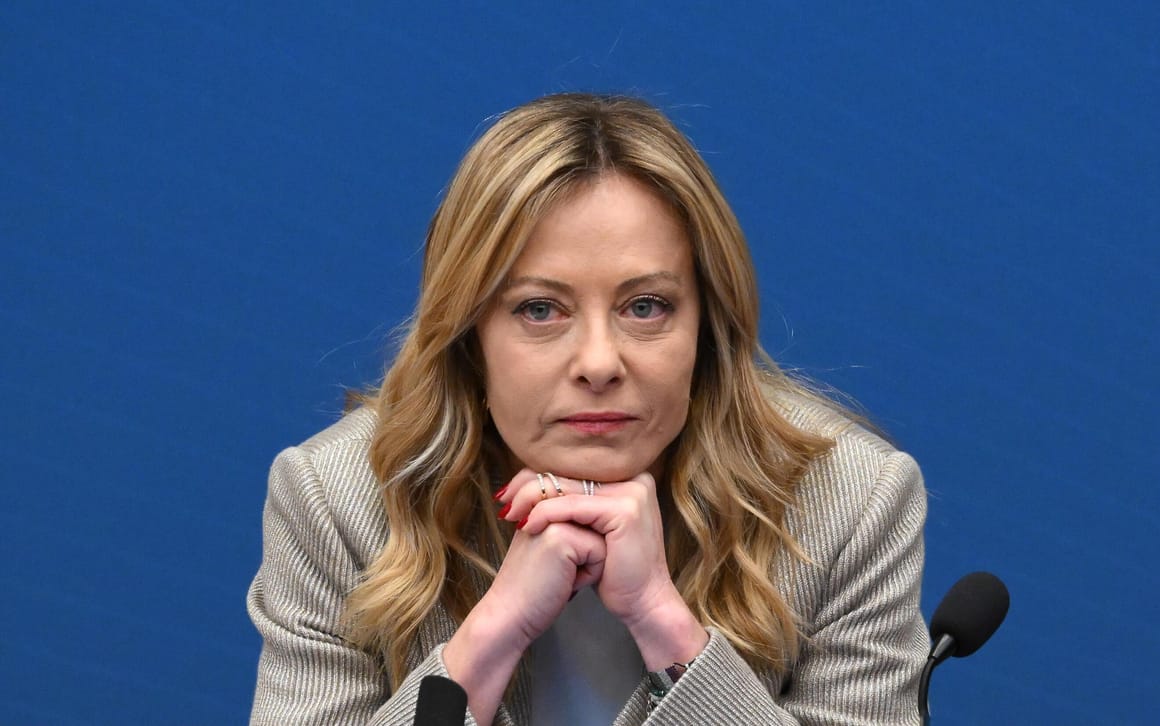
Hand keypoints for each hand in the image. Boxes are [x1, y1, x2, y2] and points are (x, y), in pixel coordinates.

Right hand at [443, 493, 605, 725]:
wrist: (510, 615)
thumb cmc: (535, 587)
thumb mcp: (552, 546)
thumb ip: (573, 524)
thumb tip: (607, 520)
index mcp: (542, 500)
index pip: (588, 512)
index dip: (583, 544)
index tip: (559, 563)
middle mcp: (546, 502)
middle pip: (598, 523)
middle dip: (587, 552)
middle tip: (558, 571)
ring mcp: (552, 516)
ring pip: (603, 536)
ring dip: (590, 563)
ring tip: (561, 575)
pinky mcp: (561, 535)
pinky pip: (600, 552)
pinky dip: (589, 574)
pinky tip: (563, 582)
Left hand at [495, 469, 672, 624]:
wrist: (643, 603)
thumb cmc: (614, 571)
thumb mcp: (592, 528)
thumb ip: (575, 502)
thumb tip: (532, 481)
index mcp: (628, 477)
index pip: (574, 467)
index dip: (538, 476)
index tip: (508, 491)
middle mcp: (635, 477)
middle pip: (569, 472)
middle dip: (529, 486)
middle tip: (502, 500)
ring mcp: (632, 492)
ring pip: (567, 488)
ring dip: (531, 500)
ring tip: (509, 515)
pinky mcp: (624, 510)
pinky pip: (572, 506)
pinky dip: (545, 515)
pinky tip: (526, 526)